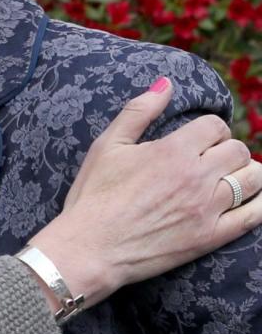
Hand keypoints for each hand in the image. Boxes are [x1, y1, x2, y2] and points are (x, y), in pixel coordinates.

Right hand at [31, 78, 261, 306]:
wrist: (88, 249)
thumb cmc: (93, 197)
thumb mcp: (108, 146)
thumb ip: (139, 111)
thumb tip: (166, 83)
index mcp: (173, 151)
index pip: (215, 126)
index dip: (210, 130)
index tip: (201, 141)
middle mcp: (196, 177)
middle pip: (238, 150)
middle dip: (227, 150)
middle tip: (212, 161)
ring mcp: (206, 209)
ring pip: (252, 179)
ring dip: (247, 173)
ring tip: (231, 178)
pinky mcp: (209, 237)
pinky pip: (252, 216)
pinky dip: (259, 204)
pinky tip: (251, 200)